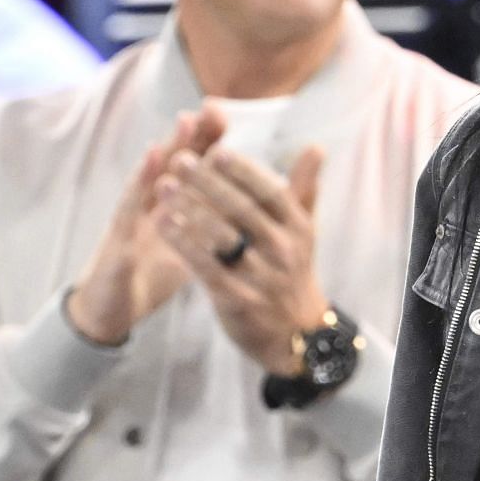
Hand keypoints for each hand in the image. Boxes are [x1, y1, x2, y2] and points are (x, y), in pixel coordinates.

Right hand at [65, 107, 220, 344]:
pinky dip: (141, 183)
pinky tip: (151, 160)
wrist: (111, 312)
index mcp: (170, 209)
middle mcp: (150, 208)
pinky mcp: (118, 239)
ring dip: (169, 148)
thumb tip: (245, 214)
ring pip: (152, 178)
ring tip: (186, 121)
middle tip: (212, 106)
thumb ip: (210, 227)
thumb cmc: (150, 277)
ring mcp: (132, 220)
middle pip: (173, 165)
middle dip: (192, 136)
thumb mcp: (189, 250)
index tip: (227, 115)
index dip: (207, 145)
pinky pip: (131, 208)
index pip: (191, 172)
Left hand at [152, 133, 329, 374]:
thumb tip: (316, 147)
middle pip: (243, 210)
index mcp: (298, 228)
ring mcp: (262, 277)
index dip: (244, 171)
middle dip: (209, 183)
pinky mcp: (238, 300)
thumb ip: (305, 187)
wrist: (295, 333)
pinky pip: (206, 267)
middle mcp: (284, 250)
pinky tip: (163, 222)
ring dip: (190, 209)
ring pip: (222, 237)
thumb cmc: (293, 271)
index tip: (215, 150)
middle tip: (180, 159)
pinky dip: (183, 243)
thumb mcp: (304, 231)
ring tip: (164, 186)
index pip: (271, 192)